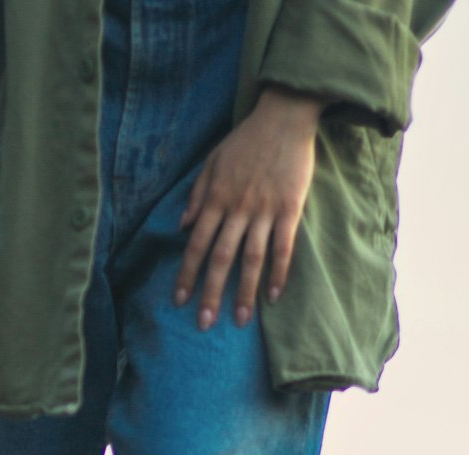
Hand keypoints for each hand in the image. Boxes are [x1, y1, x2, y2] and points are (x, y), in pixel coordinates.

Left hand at [174, 88, 323, 330]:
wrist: (283, 116)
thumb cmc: (246, 139)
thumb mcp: (212, 161)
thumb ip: (197, 194)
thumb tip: (182, 226)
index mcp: (215, 199)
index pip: (196, 244)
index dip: (186, 274)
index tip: (179, 300)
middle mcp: (237, 209)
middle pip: (221, 258)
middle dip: (210, 293)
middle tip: (204, 323)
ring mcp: (264, 210)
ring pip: (251, 258)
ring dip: (244, 291)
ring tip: (239, 319)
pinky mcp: (289, 208)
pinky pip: (283, 246)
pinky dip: (279, 272)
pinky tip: (274, 295)